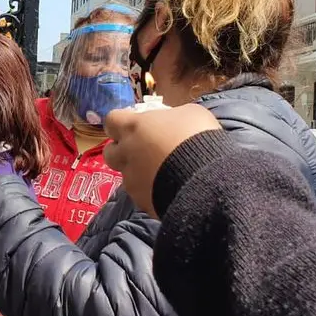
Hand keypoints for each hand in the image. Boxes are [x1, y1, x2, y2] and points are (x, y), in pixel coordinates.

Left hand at [103, 104, 221, 217]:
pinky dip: (152, 192)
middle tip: (141, 150)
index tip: (133, 124)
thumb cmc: (197, 137)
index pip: (112, 120)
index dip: (120, 122)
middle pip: (110, 152)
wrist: (205, 179)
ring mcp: (132, 180)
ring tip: (162, 174)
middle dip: (121, 151)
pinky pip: (142, 195)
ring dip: (139, 173)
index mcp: (134, 127)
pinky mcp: (142, 202)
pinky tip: (169, 190)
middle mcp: (126, 154)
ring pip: (127, 176)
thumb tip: (171, 123)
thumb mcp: (190, 114)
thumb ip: (172, 117)